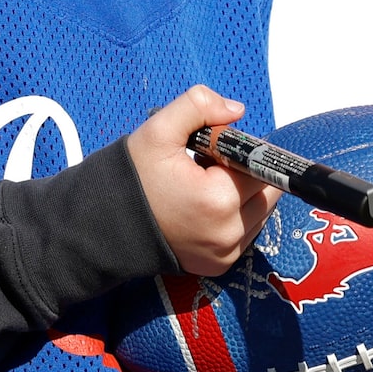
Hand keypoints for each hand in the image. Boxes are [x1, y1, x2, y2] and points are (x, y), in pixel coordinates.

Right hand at [127, 84, 281, 276]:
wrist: (106, 224)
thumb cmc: (133, 178)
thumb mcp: (158, 131)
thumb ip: (198, 106)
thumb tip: (237, 110)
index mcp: (219, 199)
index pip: (259, 164)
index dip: (238, 152)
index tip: (211, 151)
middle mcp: (229, 232)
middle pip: (266, 190)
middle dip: (244, 174)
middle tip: (206, 169)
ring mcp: (226, 253)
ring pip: (260, 213)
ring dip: (243, 196)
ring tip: (202, 189)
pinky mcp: (220, 265)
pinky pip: (246, 234)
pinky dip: (234, 218)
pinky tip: (203, 209)